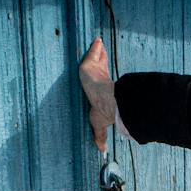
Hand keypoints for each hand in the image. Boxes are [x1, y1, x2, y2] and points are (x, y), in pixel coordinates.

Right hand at [79, 36, 115, 150]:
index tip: (99, 70)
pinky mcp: (87, 67)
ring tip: (98, 42)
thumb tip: (102, 150)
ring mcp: (91, 73)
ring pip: (95, 59)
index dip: (99, 73)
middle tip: (98, 49)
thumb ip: (100, 135)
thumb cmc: (100, 112)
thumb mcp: (98, 125)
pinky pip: (93, 54)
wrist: (103, 104)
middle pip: (96, 67)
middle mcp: (93, 81)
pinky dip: (95, 48)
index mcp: (95, 91)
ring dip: (96, 51)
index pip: (97, 80)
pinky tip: (98, 40)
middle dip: (97, 58)